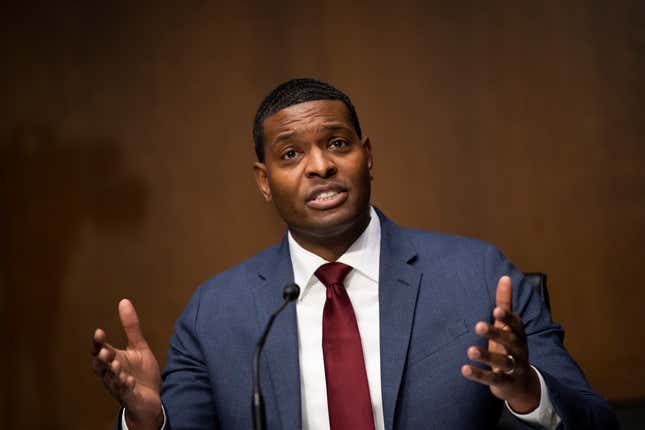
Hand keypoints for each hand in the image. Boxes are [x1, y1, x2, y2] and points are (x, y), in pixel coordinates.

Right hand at [92, 299, 163, 429]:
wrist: (152, 398)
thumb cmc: (141, 372)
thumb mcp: (139, 346)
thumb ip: (131, 327)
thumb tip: (124, 301)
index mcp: (113, 360)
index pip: (100, 350)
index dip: (98, 342)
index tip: (99, 332)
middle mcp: (112, 373)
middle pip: (101, 366)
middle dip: (102, 358)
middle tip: (105, 350)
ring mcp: (118, 386)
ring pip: (111, 379)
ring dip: (113, 372)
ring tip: (117, 365)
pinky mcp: (128, 397)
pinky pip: (124, 392)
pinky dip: (125, 386)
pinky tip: (129, 380)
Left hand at [461, 276, 540, 413]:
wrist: (523, 385)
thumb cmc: (510, 347)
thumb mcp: (508, 326)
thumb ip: (505, 303)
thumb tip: (505, 277)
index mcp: (518, 335)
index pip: (516, 325)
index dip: (508, 318)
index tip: (497, 310)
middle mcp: (518, 350)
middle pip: (510, 341)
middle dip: (496, 333)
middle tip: (478, 326)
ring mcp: (513, 368)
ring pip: (502, 362)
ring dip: (486, 356)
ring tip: (470, 350)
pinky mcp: (505, 383)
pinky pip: (493, 379)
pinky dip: (479, 374)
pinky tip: (464, 369)